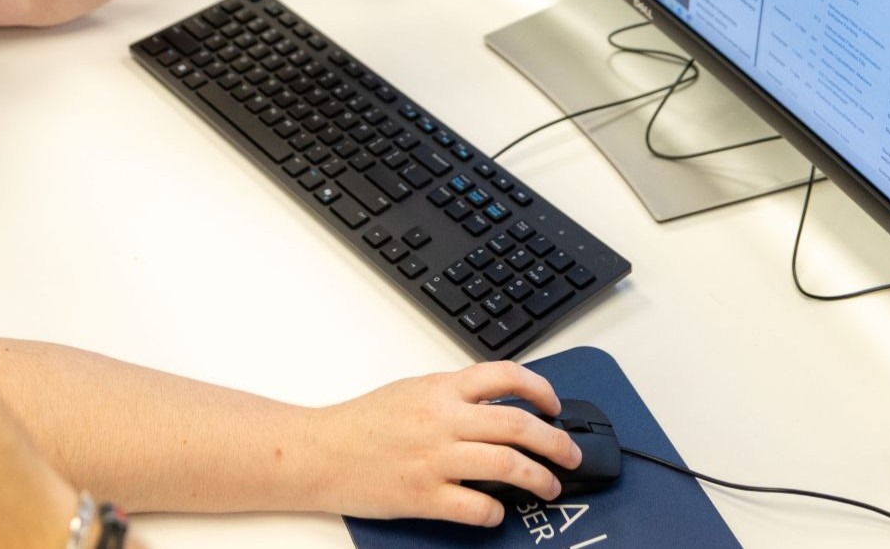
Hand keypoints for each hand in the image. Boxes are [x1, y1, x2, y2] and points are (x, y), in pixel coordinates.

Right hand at [296, 361, 580, 525]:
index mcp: (441, 389)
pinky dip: (494, 512)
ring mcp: (434, 459)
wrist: (319, 452)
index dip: (540, 391)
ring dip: (538, 478)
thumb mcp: (412, 391)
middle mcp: (442, 420)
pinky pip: (474, 506)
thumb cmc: (361, 423)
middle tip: (570, 455)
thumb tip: (497, 407)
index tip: (555, 407)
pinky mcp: (422, 496)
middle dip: (555, 442)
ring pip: (506, 466)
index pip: (506, 377)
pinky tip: (497, 512)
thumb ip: (453, 396)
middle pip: (518, 426)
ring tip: (550, 486)